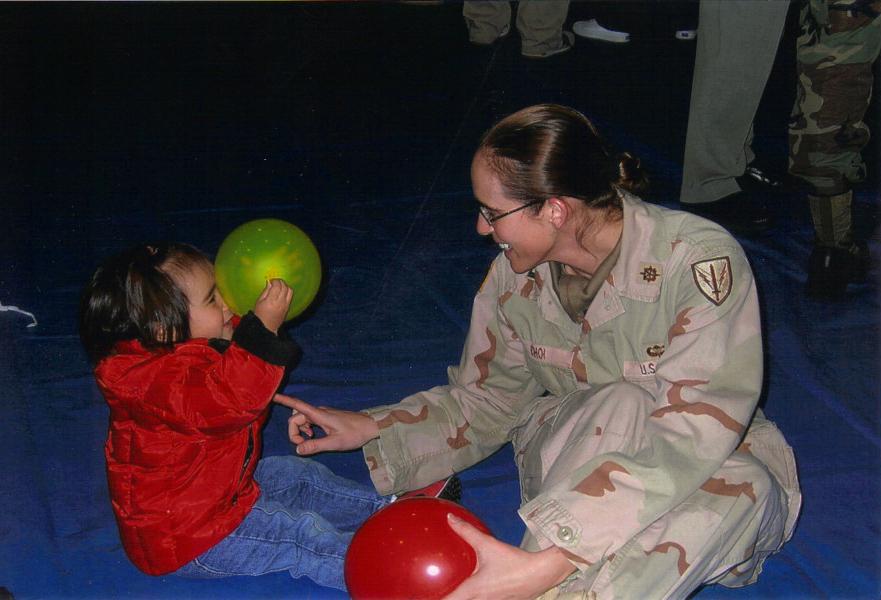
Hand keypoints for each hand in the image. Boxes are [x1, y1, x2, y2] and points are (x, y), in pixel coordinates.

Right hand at [254, 279, 292, 332]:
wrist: (266, 327)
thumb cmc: (260, 314)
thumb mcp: (259, 301)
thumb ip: (266, 291)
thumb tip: (269, 282)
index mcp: (271, 300)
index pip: (277, 286)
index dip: (274, 281)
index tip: (270, 280)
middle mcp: (280, 302)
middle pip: (284, 287)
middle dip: (280, 282)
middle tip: (275, 282)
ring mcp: (286, 305)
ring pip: (290, 290)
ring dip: (285, 286)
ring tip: (279, 286)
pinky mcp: (288, 307)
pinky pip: (290, 296)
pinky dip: (287, 291)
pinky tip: (282, 292)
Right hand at [272, 393, 379, 453]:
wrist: (370, 426)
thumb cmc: (355, 434)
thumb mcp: (335, 443)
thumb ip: (315, 445)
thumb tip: (297, 449)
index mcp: (320, 415)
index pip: (298, 405)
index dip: (285, 400)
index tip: (272, 395)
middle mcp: (319, 412)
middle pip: (296, 417)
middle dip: (293, 431)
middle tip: (302, 445)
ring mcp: (323, 414)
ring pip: (302, 419)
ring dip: (299, 431)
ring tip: (309, 441)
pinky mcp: (326, 418)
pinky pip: (309, 421)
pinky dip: (306, 429)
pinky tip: (314, 437)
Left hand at [443, 515, 576, 599]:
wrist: (541, 574)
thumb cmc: (513, 562)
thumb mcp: (488, 545)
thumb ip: (467, 532)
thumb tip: (450, 518)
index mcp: (473, 591)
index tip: (420, 596)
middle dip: (446, 598)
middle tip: (431, 592)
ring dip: (459, 597)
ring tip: (449, 589)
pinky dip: (472, 597)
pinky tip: (472, 590)